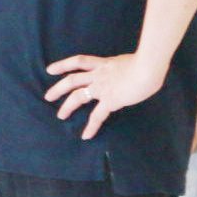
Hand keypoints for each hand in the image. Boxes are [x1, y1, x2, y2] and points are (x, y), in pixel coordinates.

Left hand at [44, 51, 166, 140]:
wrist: (148, 67)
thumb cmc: (148, 62)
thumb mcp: (131, 61)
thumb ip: (125, 68)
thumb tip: (131, 73)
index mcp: (104, 63)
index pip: (79, 61)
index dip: (63, 65)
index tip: (50, 70)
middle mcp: (99, 74)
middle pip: (72, 79)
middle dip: (58, 89)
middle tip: (48, 97)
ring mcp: (102, 87)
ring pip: (78, 96)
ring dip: (67, 107)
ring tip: (60, 116)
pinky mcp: (110, 100)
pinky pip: (97, 116)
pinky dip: (91, 127)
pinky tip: (86, 136)